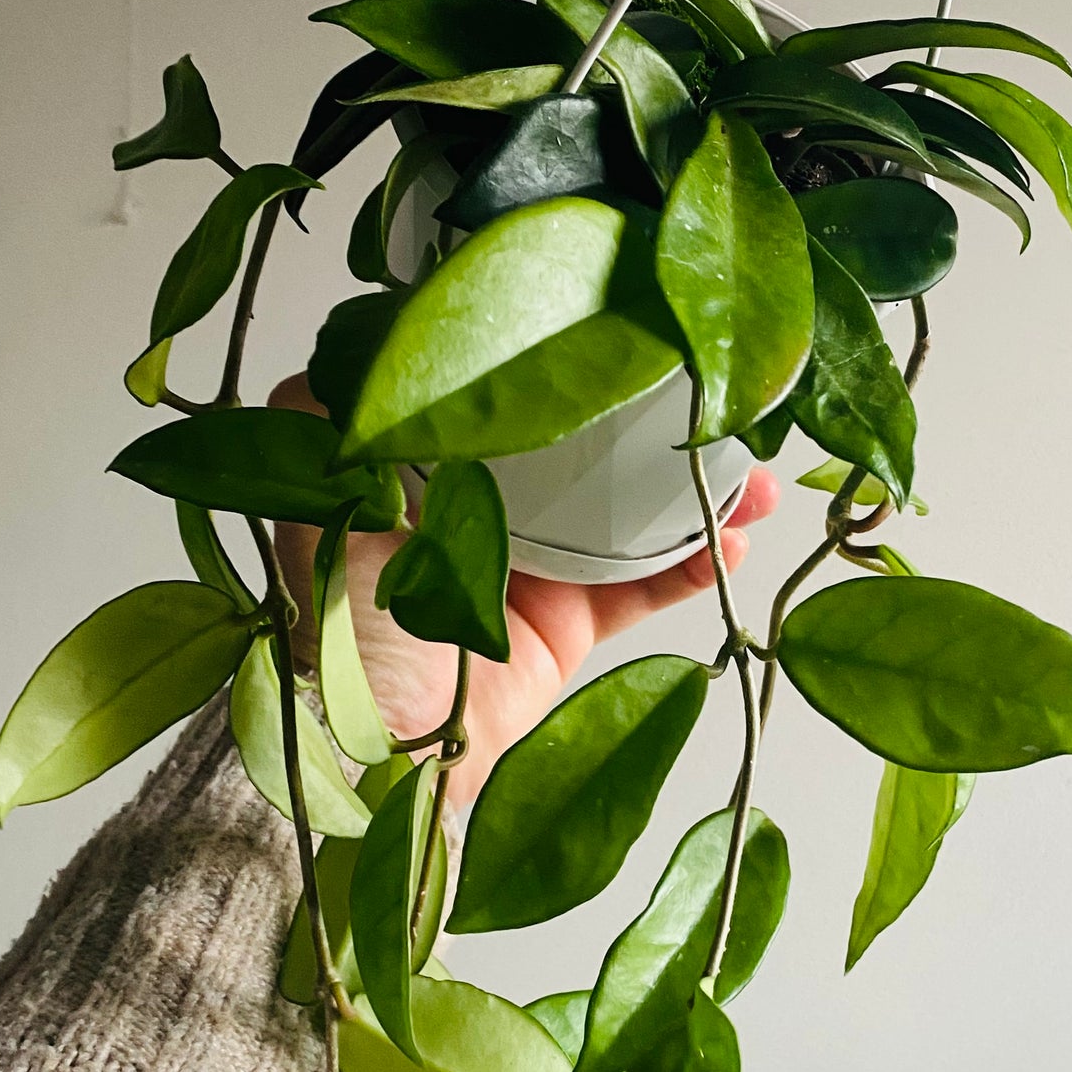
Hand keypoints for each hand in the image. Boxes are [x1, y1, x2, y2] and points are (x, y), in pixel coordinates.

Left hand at [268, 375, 778, 803]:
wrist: (391, 740)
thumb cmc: (347, 625)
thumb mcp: (322, 505)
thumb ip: (318, 429)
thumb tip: (338, 356)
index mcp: (426, 482)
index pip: (495, 410)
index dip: (547, 372)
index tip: (605, 331)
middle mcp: (483, 520)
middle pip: (578, 457)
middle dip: (644, 423)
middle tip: (700, 392)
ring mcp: (533, 573)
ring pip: (627, 516)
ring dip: (692, 492)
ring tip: (753, 470)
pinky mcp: (570, 629)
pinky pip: (642, 589)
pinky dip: (693, 564)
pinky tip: (738, 537)